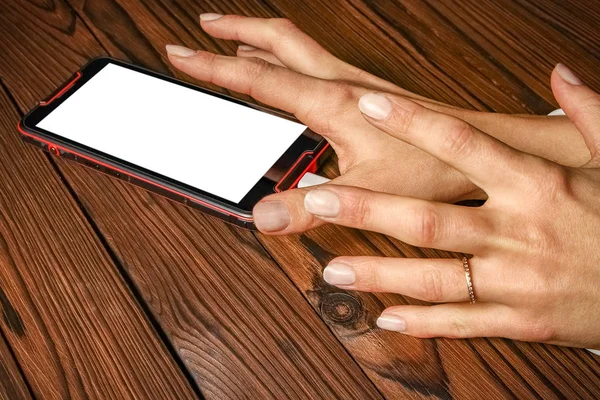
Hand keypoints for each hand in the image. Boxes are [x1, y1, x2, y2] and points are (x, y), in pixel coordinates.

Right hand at [167, 14, 588, 233]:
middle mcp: (339, 82)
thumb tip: (263, 218)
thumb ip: (311, 206)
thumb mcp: (365, 191)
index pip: (257, 77)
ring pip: (297, 46)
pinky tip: (286, 73)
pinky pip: (315, 63)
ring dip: (259, 39)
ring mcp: (353, 82)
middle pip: (277, 40)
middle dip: (234, 30)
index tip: (179, 55)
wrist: (476, 145)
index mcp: (330, 102)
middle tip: (201, 27)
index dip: (213, 66)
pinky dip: (287, 58)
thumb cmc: (431, 165)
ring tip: (232, 39)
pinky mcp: (365, 91)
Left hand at [304, 64, 599, 347]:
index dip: (412, 123)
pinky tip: (385, 319)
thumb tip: (561, 72)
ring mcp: (518, 284)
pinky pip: (463, 324)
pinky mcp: (523, 323)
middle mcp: (520, 233)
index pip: (464, 144)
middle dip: (368, 209)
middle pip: (429, 219)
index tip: (368, 106)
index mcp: (539, 185)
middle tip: (318, 202)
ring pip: (435, 278)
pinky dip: (422, 323)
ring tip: (332, 269)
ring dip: (379, 274)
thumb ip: (589, 113)